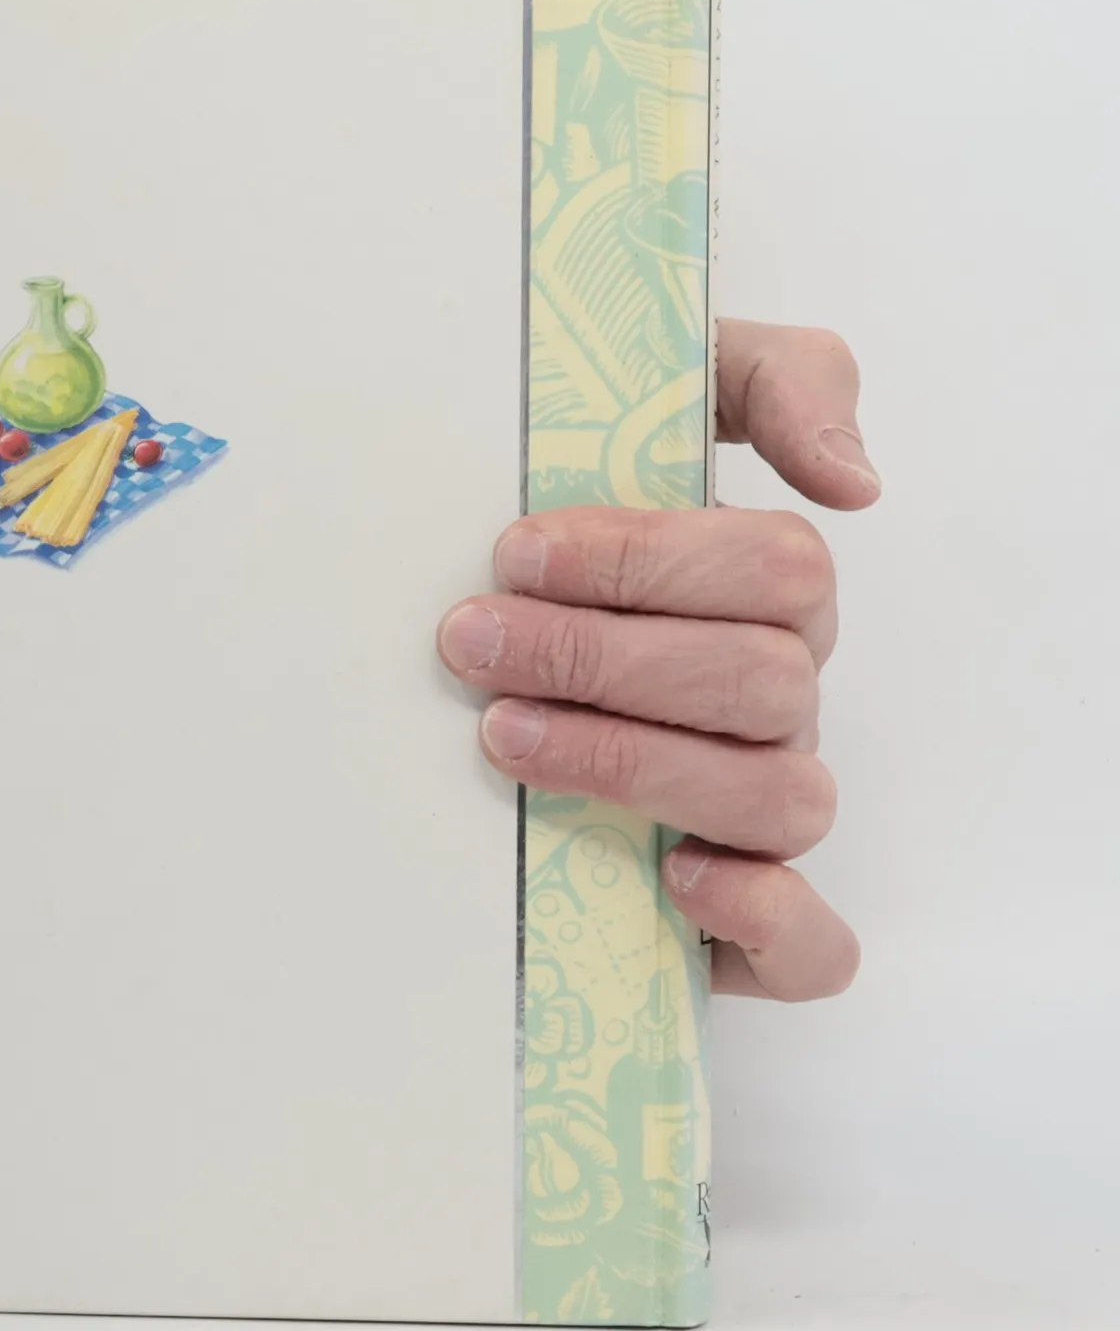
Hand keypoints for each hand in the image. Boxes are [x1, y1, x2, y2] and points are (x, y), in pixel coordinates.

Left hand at [436, 320, 878, 1000]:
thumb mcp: (665, 410)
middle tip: (473, 642)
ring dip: (639, 764)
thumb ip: (776, 384)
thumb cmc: (570, 534)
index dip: (646, 559)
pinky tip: (679, 877)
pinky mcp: (742, 913)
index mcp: (768, 592)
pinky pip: (813, 947)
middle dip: (603, 656)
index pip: (772, 567)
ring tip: (504, 736)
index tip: (514, 551)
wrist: (486, 640)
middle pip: (764, 679)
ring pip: (783, 797)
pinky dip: (767, 918)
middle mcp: (779, 698)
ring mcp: (763, 806)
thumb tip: (856, 479)